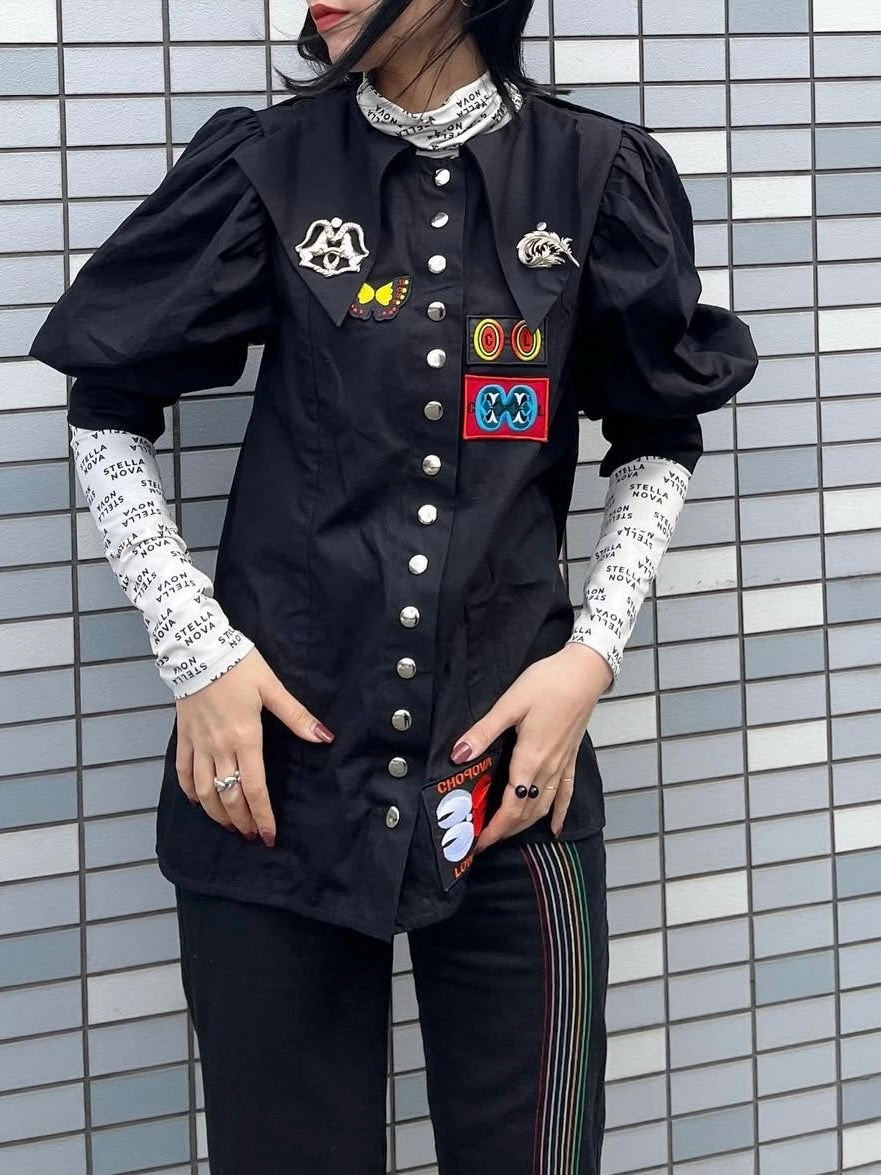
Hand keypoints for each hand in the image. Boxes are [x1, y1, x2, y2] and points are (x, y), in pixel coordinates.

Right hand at [174, 647, 333, 847]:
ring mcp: (199, 744)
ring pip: (204, 791)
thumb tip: (324, 737)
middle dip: (242, 821)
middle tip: (251, 836)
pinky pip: (183, 772)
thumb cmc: (238, 666)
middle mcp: (220, 747)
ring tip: (229, 825)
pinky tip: (198, 801)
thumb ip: (297, 716)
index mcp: (245, 738)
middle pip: (229, 796)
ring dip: (216, 813)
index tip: (268, 836)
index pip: (254, 788)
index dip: (262, 815)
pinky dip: (190, 791)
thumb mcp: (272, 688)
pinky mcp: (184, 737)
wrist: (197, 649)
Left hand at [450, 643, 611, 850]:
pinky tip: (555, 827)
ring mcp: (562, 765)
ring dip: (525, 824)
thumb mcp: (509, 704)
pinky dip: (560, 813)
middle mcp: (548, 769)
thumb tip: (458, 754)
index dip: (495, 829)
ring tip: (507, 834)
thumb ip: (484, 732)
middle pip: (526, 812)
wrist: (584, 672)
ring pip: (544, 807)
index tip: (478, 843)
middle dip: (505, 830)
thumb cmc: (547, 683)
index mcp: (530, 760)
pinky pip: (566, 793)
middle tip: (484, 841)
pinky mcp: (572, 758)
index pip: (510, 807)